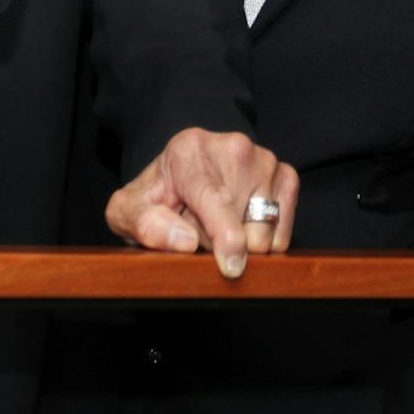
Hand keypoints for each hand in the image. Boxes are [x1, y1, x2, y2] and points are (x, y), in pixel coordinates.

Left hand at [105, 128, 298, 279]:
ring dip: (240, 242)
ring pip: (266, 233)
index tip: (231, 265)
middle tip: (198, 229)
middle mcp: (234, 147)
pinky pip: (282, 234)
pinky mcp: (285, 177)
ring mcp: (265, 160)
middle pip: (243, 224)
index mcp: (190, 149)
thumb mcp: (128, 212)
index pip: (214, 198)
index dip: (225, 236)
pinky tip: (239, 224)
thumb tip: (185, 242)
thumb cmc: (156, 197)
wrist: (181, 175)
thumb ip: (144, 225)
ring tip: (216, 225)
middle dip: (219, 243)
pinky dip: (262, 241)